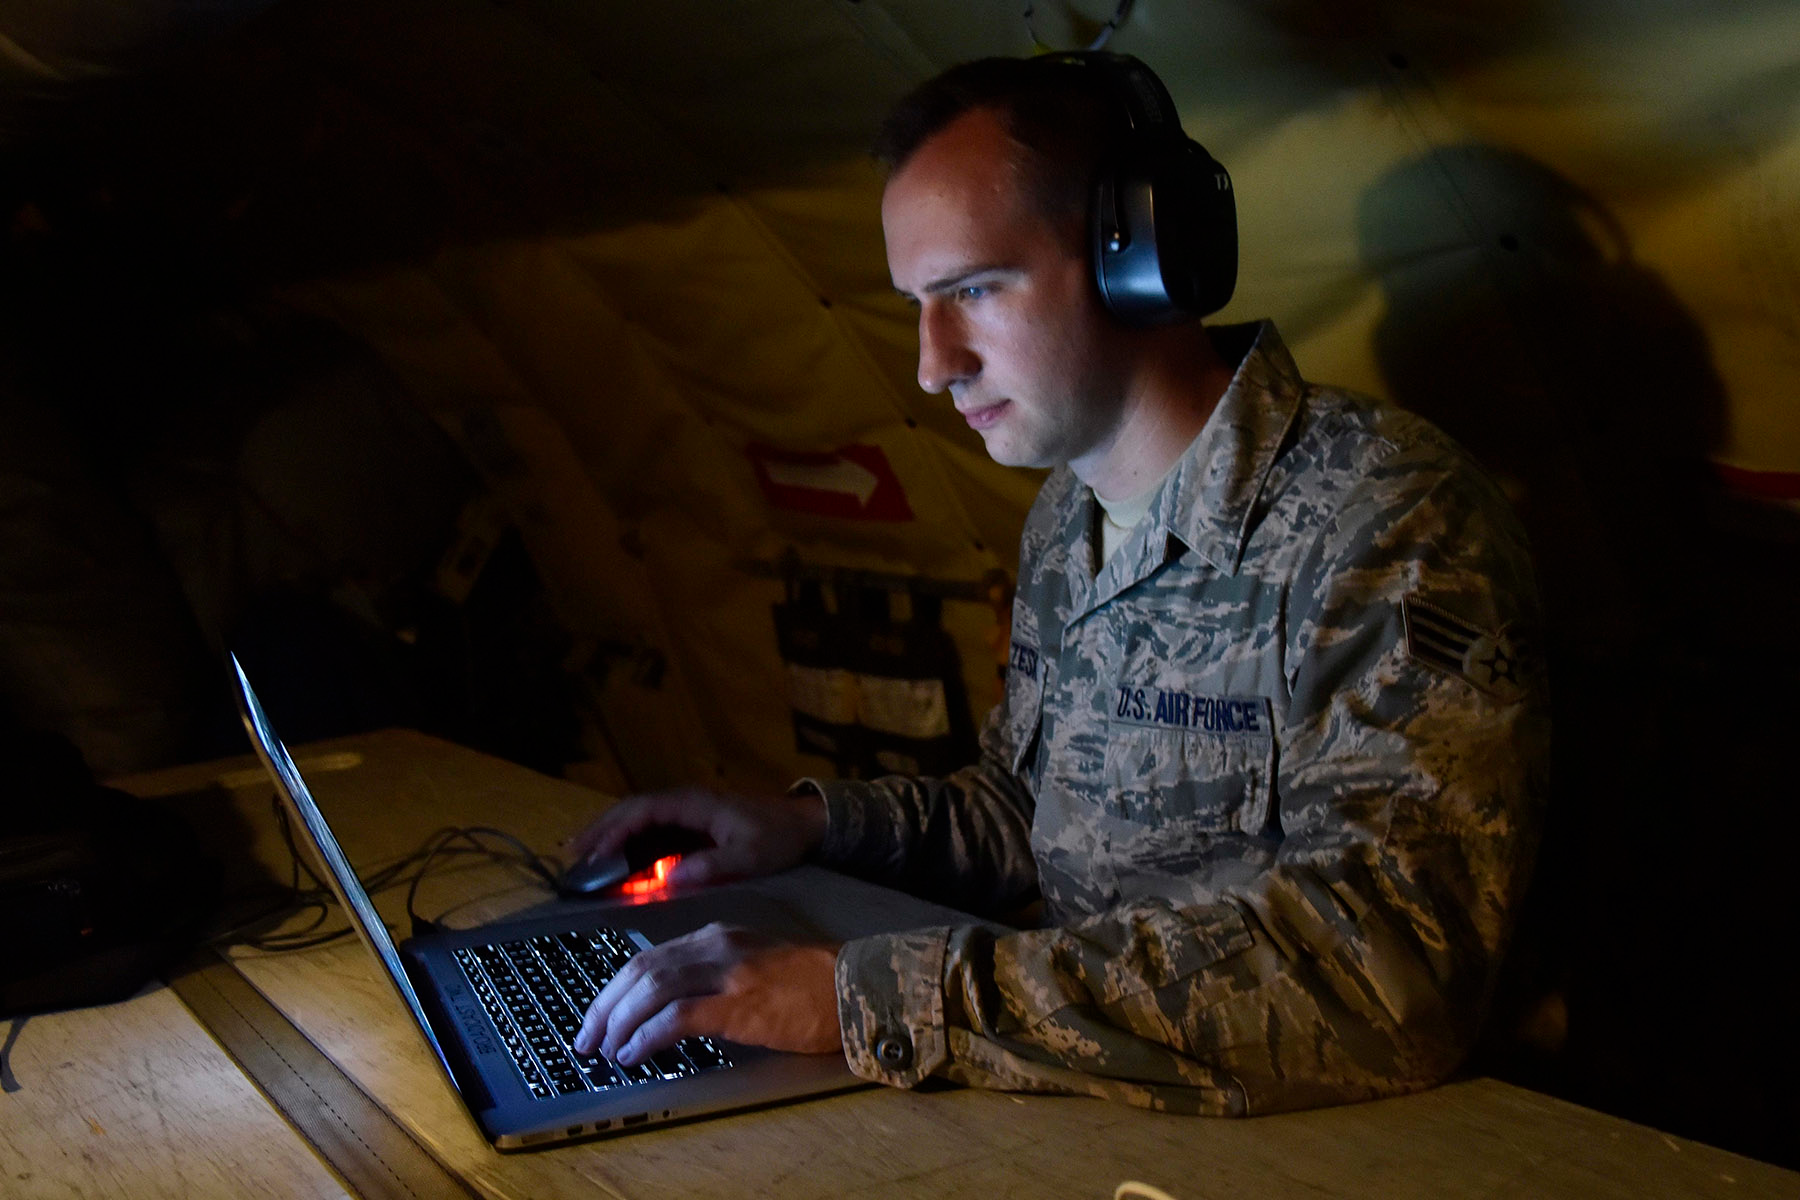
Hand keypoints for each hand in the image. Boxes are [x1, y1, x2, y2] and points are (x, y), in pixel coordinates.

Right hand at [565, 786, 826, 887]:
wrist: (805, 825)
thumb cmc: (778, 838)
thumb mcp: (750, 854)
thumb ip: (711, 865)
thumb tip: (669, 878)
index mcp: (694, 803)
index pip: (643, 811)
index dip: (615, 830)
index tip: (593, 852)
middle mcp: (685, 803)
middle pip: (631, 811)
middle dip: (600, 830)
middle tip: (571, 855)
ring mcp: (686, 814)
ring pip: (638, 820)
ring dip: (609, 835)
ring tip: (580, 858)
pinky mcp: (691, 827)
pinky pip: (651, 833)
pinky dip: (628, 844)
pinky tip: (614, 863)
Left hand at [572, 924, 842, 1063]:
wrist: (856, 986)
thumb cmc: (813, 982)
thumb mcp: (756, 963)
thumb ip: (717, 973)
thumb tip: (672, 1005)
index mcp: (718, 937)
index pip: (649, 956)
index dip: (616, 987)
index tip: (599, 1014)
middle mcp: (716, 946)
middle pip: (640, 969)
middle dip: (604, 1004)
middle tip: (586, 1036)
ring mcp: (727, 972)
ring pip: (651, 987)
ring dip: (618, 1021)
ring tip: (603, 1047)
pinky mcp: (739, 1004)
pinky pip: (677, 1017)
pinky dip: (647, 1034)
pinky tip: (634, 1052)